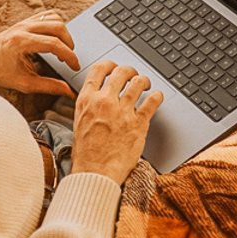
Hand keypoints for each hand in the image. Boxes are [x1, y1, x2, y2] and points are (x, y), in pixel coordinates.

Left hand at [0, 10, 79, 96]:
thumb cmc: (0, 71)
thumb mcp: (24, 83)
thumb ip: (49, 86)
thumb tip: (68, 91)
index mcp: (21, 43)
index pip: (53, 44)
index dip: (69, 55)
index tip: (75, 65)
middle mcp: (23, 28)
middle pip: (57, 26)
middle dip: (69, 43)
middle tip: (69, 58)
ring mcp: (24, 22)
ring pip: (54, 18)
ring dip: (64, 32)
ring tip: (62, 48)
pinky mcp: (26, 20)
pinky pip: (47, 15)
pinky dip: (56, 25)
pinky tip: (55, 38)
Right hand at [71, 60, 162, 183]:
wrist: (95, 173)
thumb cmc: (87, 154)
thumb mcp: (79, 122)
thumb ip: (89, 105)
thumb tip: (97, 96)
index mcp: (87, 100)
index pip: (99, 70)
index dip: (110, 65)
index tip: (115, 67)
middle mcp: (105, 102)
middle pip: (121, 72)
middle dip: (130, 71)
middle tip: (133, 76)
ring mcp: (122, 112)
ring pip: (138, 83)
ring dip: (144, 81)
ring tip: (145, 84)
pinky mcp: (138, 123)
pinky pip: (153, 101)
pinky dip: (157, 96)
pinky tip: (157, 97)